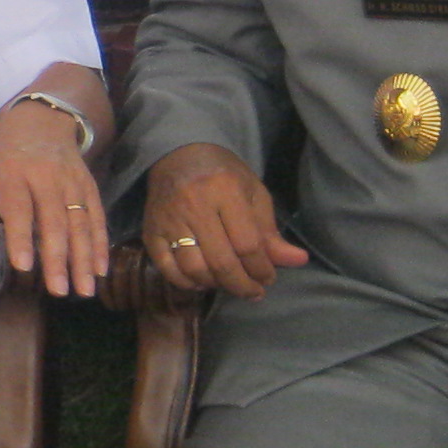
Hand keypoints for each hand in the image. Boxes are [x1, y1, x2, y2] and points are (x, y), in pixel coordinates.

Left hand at [0, 102, 106, 296]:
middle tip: (59, 291)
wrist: (41, 119)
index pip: (18, 210)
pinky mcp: (90, 186)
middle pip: (53, 221)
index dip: (21, 238)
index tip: (23, 267)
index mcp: (12, 175)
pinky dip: (101, 244)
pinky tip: (100, 270)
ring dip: (84, 258)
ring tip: (84, 290)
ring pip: (80, 222)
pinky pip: (97, 217)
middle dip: (58, 258)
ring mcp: (72, 182)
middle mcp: (46, 178)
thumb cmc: (3, 155)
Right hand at [140, 142, 306, 298]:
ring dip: (216, 285)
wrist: (178, 154)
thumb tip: (297, 261)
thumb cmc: (223, 174)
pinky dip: (187, 283)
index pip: (247, 244)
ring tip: (230, 284)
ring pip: (194, 269)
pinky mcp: (150, 231)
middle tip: (254, 292)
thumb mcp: (253, 194)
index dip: (261, 269)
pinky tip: (202, 282)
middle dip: (242, 285)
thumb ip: (270, 231)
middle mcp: (194, 205)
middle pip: (221, 262)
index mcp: (225, 191)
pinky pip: (167, 269)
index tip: (268, 279)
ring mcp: (168, 220)